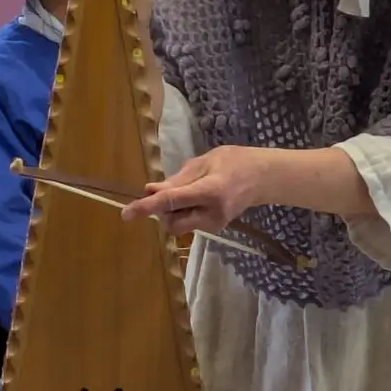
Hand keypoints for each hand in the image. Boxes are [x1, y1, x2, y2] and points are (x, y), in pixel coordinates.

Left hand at [123, 146, 270, 235]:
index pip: (171, 202)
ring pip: (179, 226)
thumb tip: (150, 190)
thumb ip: (177, 179)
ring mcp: (215, 224)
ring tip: (188, 193)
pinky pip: (189, 224)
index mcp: (210, 191)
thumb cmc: (235, 162)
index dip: (146, 207)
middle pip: (172, 223)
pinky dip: (184, 213)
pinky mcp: (216, 228)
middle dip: (162, 211)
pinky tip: (196, 199)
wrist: (263, 178)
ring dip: (173, 212)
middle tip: (168, 192)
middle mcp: (212, 213)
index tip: (126, 213)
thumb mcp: (204, 162)